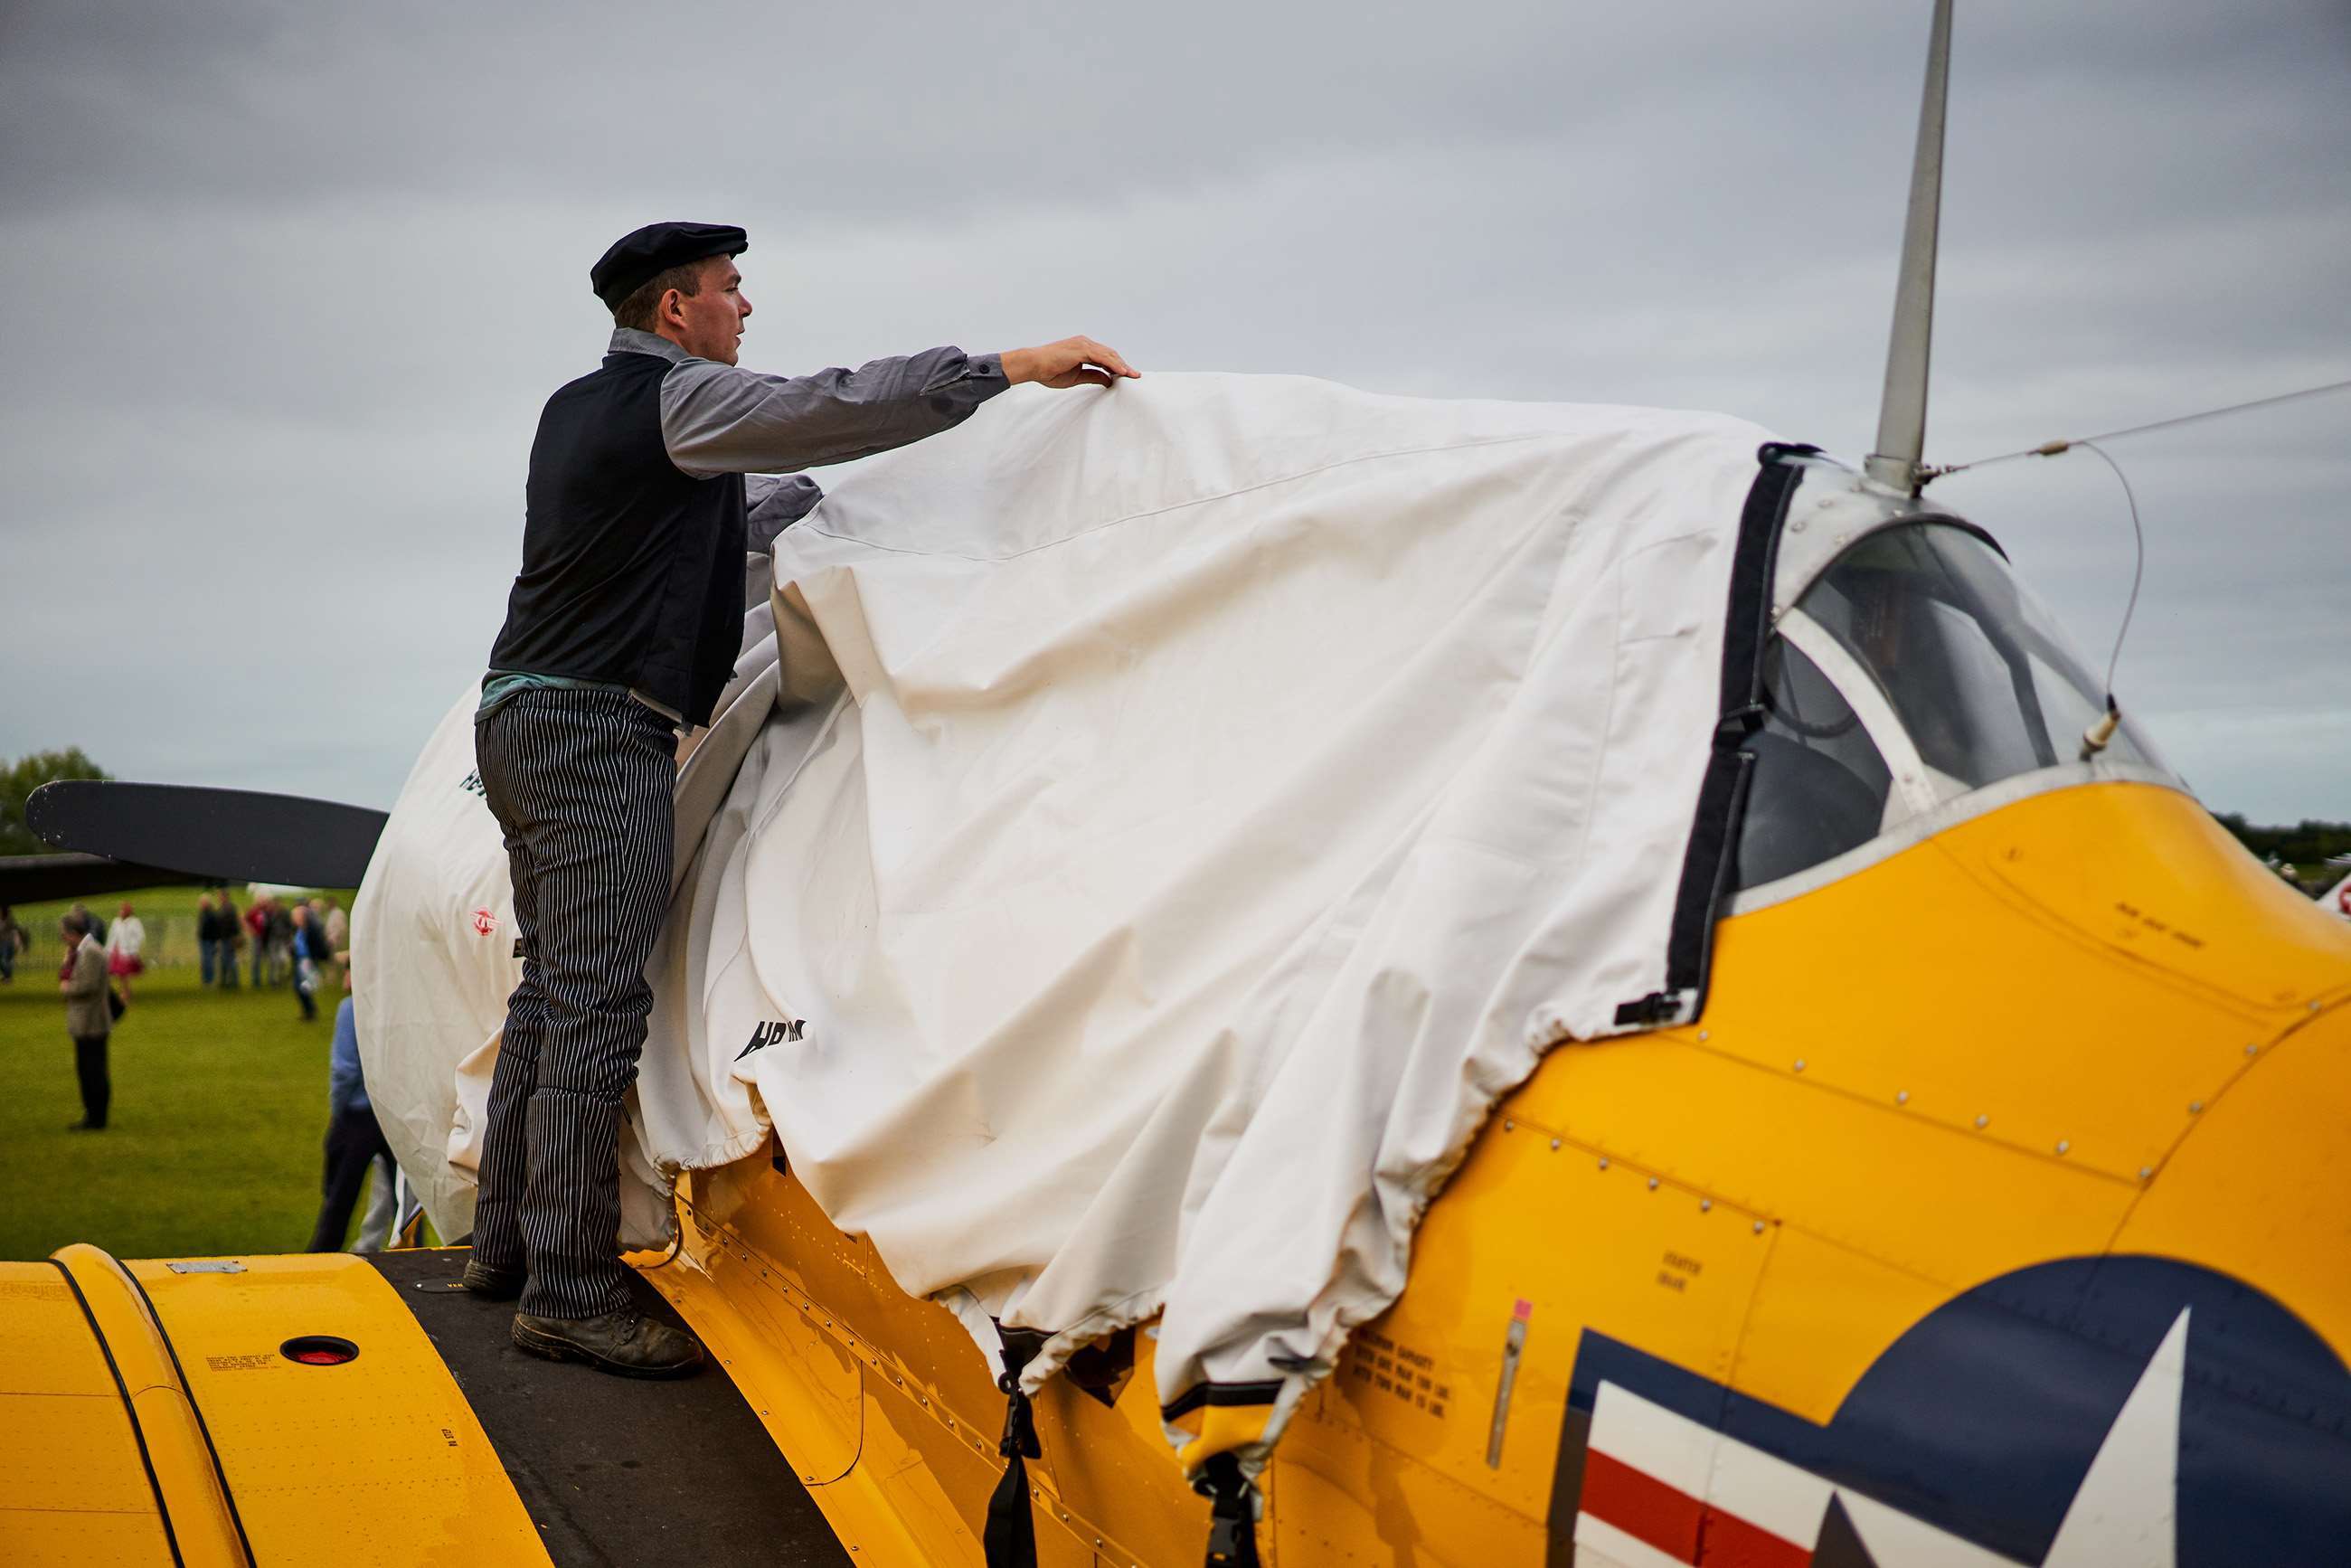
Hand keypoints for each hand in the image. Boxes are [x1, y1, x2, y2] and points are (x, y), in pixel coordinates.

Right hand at [1000, 336, 1139, 389]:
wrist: (1034, 365)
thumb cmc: (1049, 371)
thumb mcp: (1077, 377)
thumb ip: (1093, 376)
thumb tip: (1108, 380)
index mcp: (1083, 349)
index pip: (1105, 357)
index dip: (1117, 366)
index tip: (1128, 376)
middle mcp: (1085, 343)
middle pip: (1110, 354)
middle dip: (1123, 365)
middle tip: (1136, 376)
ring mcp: (1083, 344)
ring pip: (1108, 355)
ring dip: (1122, 365)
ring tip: (1133, 375)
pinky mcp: (1081, 349)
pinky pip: (1102, 357)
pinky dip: (1113, 364)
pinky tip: (1122, 372)